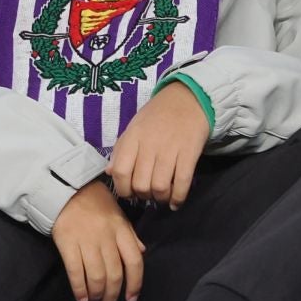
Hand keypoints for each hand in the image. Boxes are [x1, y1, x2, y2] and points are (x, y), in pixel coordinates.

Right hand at [51, 180, 145, 300]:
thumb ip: (130, 235)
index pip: (134, 261)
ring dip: (97, 296)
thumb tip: (142, 252)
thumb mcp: (118, 215)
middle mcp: (107, 238)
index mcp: (122, 230)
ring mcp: (87, 241)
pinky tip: (82, 298)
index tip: (131, 298)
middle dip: (112, 296)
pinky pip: (76, 272)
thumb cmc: (95, 203)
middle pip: (115, 275)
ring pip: (97, 277)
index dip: (135, 284)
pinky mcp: (68, 244)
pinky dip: (80, 288)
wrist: (67, 190)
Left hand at [108, 81, 210, 208]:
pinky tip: (175, 202)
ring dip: (160, 198)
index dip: (123, 189)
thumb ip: (120, 150)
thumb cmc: (158, 115)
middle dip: (143, 196)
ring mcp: (171, 149)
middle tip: (147, 194)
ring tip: (161, 196)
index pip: (120, 172)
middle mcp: (150, 145)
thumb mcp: (134, 127)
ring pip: (161, 187)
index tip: (129, 192)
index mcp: (133, 137)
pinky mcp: (190, 153)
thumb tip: (110, 172)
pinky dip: (178, 198)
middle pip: (141, 184)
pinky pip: (183, 182)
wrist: (188, 98)